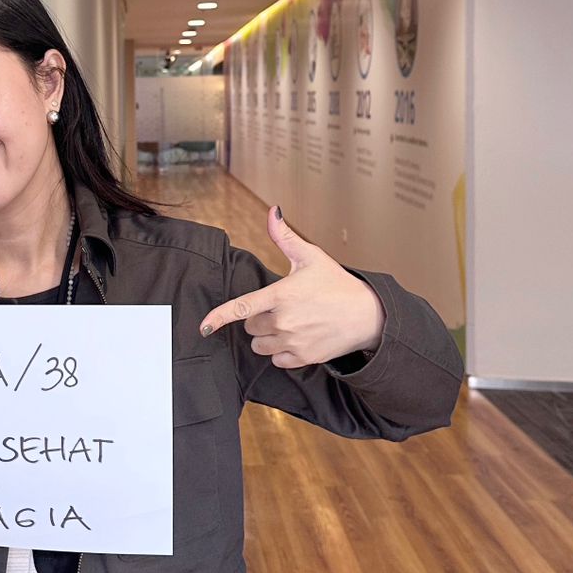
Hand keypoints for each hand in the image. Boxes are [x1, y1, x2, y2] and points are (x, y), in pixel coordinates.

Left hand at [198, 205, 385, 366]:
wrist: (368, 315)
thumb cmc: (338, 285)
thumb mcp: (311, 257)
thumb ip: (285, 237)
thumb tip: (273, 212)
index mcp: (281, 294)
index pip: (242, 308)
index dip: (219, 317)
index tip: (204, 326)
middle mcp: (284, 320)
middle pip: (250, 326)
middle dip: (259, 318)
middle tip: (281, 309)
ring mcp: (293, 341)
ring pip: (260, 345)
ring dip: (267, 337)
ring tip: (289, 324)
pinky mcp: (303, 357)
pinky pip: (276, 360)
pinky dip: (281, 352)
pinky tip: (297, 339)